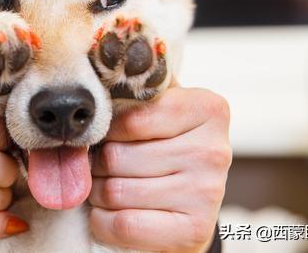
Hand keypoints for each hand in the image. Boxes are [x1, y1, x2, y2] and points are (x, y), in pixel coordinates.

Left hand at [89, 87, 230, 251]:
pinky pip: (123, 225)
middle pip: (117, 156)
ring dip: (98, 193)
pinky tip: (110, 212)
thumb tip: (93, 78)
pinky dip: (103, 221)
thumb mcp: (156, 109)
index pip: (131, 116)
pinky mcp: (195, 230)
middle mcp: (214, 150)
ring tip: (108, 186)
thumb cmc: (163, 146)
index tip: (107, 134)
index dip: (106, 128)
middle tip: (101, 165)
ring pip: (116, 191)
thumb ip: (133, 91)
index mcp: (208, 108)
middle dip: (97, 164)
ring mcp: (208, 192)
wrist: (189, 204)